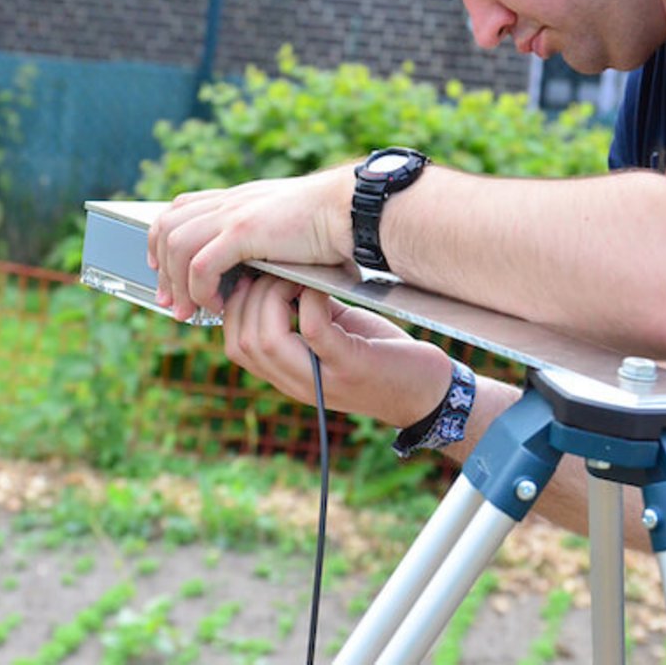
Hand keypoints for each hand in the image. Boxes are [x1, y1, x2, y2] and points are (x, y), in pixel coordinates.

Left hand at [147, 169, 352, 321]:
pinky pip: (201, 264)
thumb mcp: (285, 224)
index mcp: (236, 198)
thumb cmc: (331, 223)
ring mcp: (233, 214)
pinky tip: (215, 305)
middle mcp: (228, 202)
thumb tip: (255, 259)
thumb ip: (263, 235)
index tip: (165, 271)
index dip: (163, 240)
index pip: (180, 209)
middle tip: (168, 302)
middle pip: (167, 227)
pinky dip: (200, 289)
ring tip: (188, 312)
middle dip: (161, 268)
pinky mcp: (243, 231)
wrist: (351, 209)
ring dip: (177, 284)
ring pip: (176, 247)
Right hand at [221, 277, 453, 428]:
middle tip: (277, 271)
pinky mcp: (352, 368)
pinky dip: (310, 301)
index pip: (233, 346)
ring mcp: (323, 380)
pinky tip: (321, 287)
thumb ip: (303, 313)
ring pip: (265, 340)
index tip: (257, 276)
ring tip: (295, 277)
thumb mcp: (335, 333)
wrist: (432, 393)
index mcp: (288, 374)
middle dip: (249, 298)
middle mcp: (297, 383)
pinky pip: (313, 331)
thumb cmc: (383, 355)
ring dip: (272, 298)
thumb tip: (277, 271)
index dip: (234, 307)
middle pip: (240, 343)